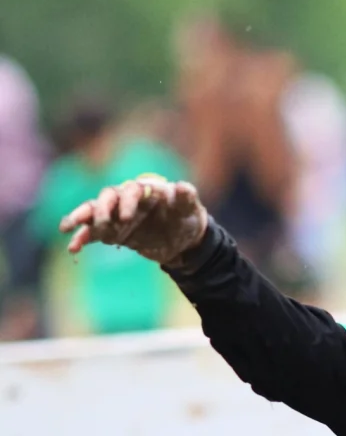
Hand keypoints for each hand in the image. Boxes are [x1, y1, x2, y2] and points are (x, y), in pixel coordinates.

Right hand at [59, 175, 207, 266]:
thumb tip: (181, 187)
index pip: (130, 191)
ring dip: (80, 219)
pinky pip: (92, 234)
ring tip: (67, 228)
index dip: (126, 202)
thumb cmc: (186, 219)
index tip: (127, 218)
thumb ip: (186, 198)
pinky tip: (73, 248)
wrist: (182, 241)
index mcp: (143, 192)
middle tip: (103, 224)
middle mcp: (126, 201)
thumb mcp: (190, 210)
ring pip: (93, 213)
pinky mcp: (112, 233)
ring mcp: (116, 217)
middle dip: (100, 210)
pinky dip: (81, 239)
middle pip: (106, 198)